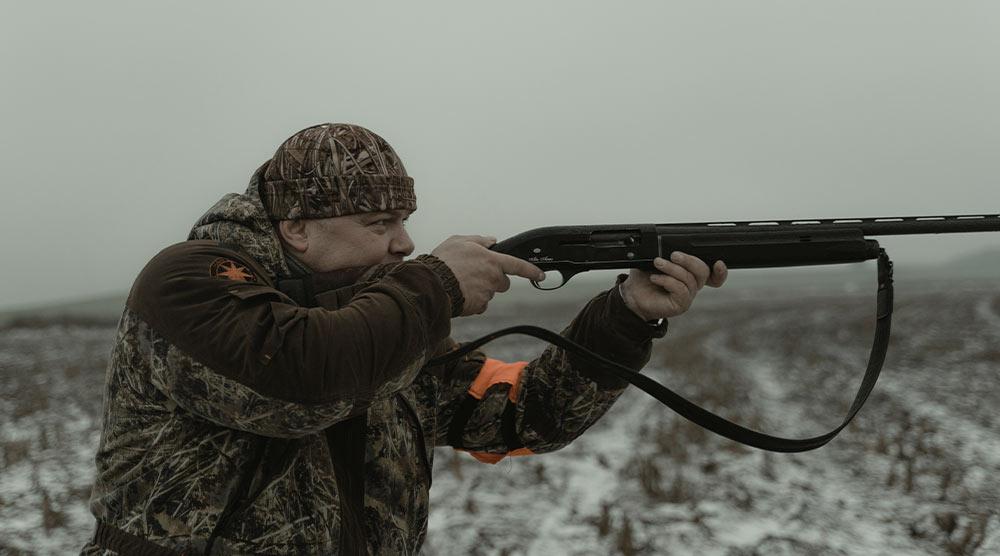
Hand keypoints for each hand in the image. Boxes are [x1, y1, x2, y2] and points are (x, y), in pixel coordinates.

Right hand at [431, 235, 545, 315]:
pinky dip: (473, 300)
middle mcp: (493, 278)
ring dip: (480, 289)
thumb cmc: (443, 261)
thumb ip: (479, 240)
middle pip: (503, 282)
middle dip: (494, 280)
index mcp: (492, 261)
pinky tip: (461, 293)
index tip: (540, 275)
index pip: (518, 265)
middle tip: (476, 275)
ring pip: (489, 293)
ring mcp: (487, 293)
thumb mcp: (459, 241)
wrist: (431, 284)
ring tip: (461, 283)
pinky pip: (480, 304)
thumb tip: (492, 240)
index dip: (531, 270)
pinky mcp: (478, 306)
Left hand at [620, 252, 727, 320]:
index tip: (719, 262)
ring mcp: (687, 296)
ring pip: (690, 279)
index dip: (721, 271)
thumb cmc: (644, 278)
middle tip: (674, 254)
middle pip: (703, 271)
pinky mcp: (680, 305)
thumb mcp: (655, 259)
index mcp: (690, 274)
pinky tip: (655, 278)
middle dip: (689, 260)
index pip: (713, 274)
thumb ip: (665, 251)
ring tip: (658, 263)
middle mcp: (691, 285)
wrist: (632, 295)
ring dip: (673, 268)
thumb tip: (667, 244)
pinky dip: (667, 280)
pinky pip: (680, 290)